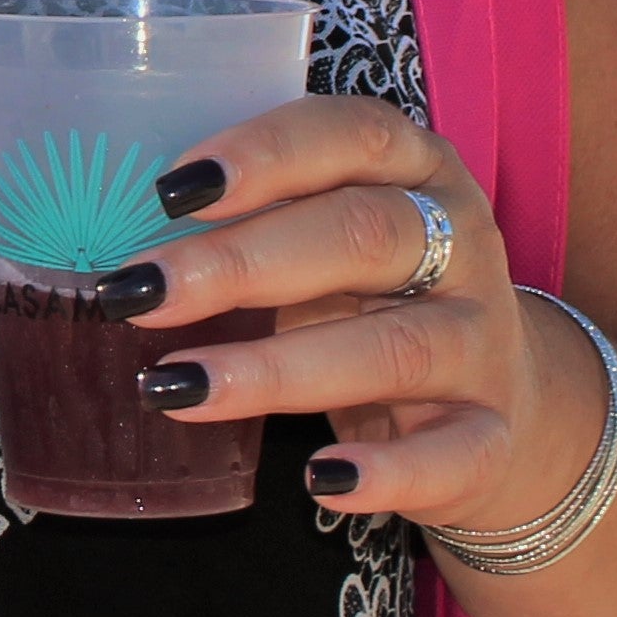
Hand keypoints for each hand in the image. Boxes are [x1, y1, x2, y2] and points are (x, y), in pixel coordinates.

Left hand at [110, 97, 605, 526]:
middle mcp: (462, 244)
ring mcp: (481, 343)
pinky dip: (387, 473)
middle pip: (361, 235)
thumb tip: (110, 236)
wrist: (506, 404)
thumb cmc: (376, 299)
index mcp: (418, 171)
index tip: (170, 190)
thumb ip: (255, 223)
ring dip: (276, 370)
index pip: (354, 135)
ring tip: (176, 388)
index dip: (265, 155)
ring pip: (394, 346)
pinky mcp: (490, 436)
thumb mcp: (328, 241)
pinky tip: (317, 481)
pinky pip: (450, 455)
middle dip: (240, 263)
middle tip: (137, 293)